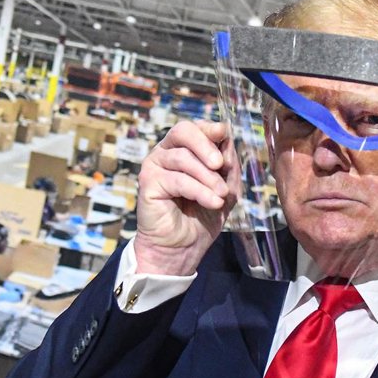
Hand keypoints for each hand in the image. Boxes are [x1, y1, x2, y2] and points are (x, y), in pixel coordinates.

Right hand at [134, 121, 240, 275]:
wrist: (182, 249)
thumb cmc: (202, 218)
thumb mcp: (225, 189)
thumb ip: (228, 167)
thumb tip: (229, 143)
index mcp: (184, 150)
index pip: (195, 128)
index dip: (210, 129)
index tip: (224, 135)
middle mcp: (166, 153)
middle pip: (183, 131)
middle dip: (206, 145)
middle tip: (221, 163)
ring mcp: (155, 166)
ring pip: (184, 158)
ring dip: (208, 177)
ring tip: (221, 195)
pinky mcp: (148, 183)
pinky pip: (178, 179)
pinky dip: (200, 191)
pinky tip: (213, 202)